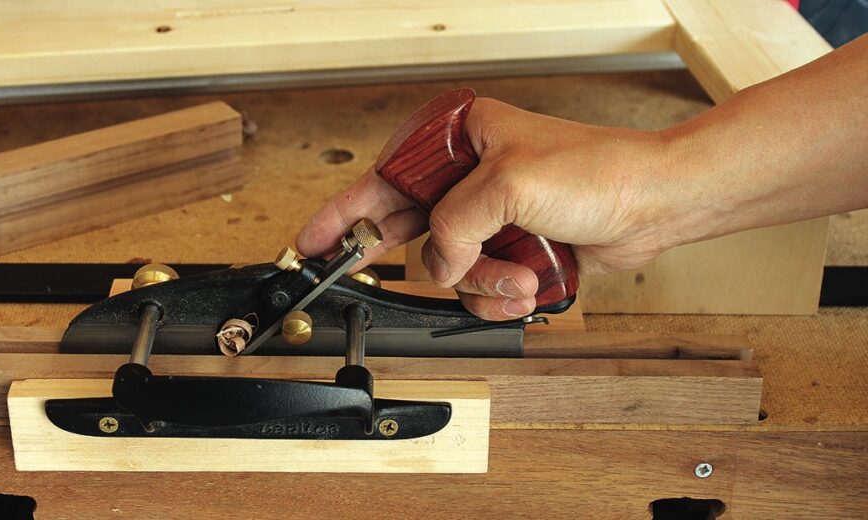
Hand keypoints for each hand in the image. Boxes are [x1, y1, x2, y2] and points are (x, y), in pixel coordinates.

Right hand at [298, 97, 677, 319]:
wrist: (653, 205)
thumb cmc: (598, 173)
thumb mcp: (510, 184)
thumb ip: (455, 223)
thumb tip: (437, 260)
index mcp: (460, 141)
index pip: (385, 178)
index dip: (346, 212)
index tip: (314, 240)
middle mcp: (468, 178)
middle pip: (406, 225)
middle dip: (397, 255)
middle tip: (342, 270)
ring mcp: (488, 216)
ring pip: (446, 266)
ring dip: (479, 279)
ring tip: (516, 272)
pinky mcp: (508, 248)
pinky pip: (477, 286)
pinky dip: (498, 294)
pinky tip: (525, 285)